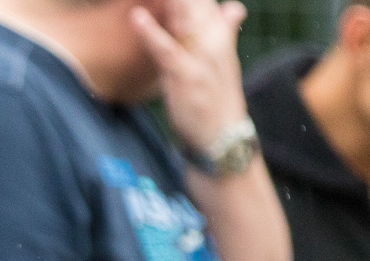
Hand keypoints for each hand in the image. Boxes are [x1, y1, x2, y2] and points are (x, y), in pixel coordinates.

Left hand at [130, 0, 248, 149]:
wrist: (224, 138)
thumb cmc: (215, 100)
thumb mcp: (219, 61)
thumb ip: (223, 31)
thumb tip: (232, 6)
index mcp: (217, 31)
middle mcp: (212, 37)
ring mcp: (201, 56)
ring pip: (181, 15)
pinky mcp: (186, 76)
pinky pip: (167, 50)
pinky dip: (151, 32)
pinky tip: (137, 16)